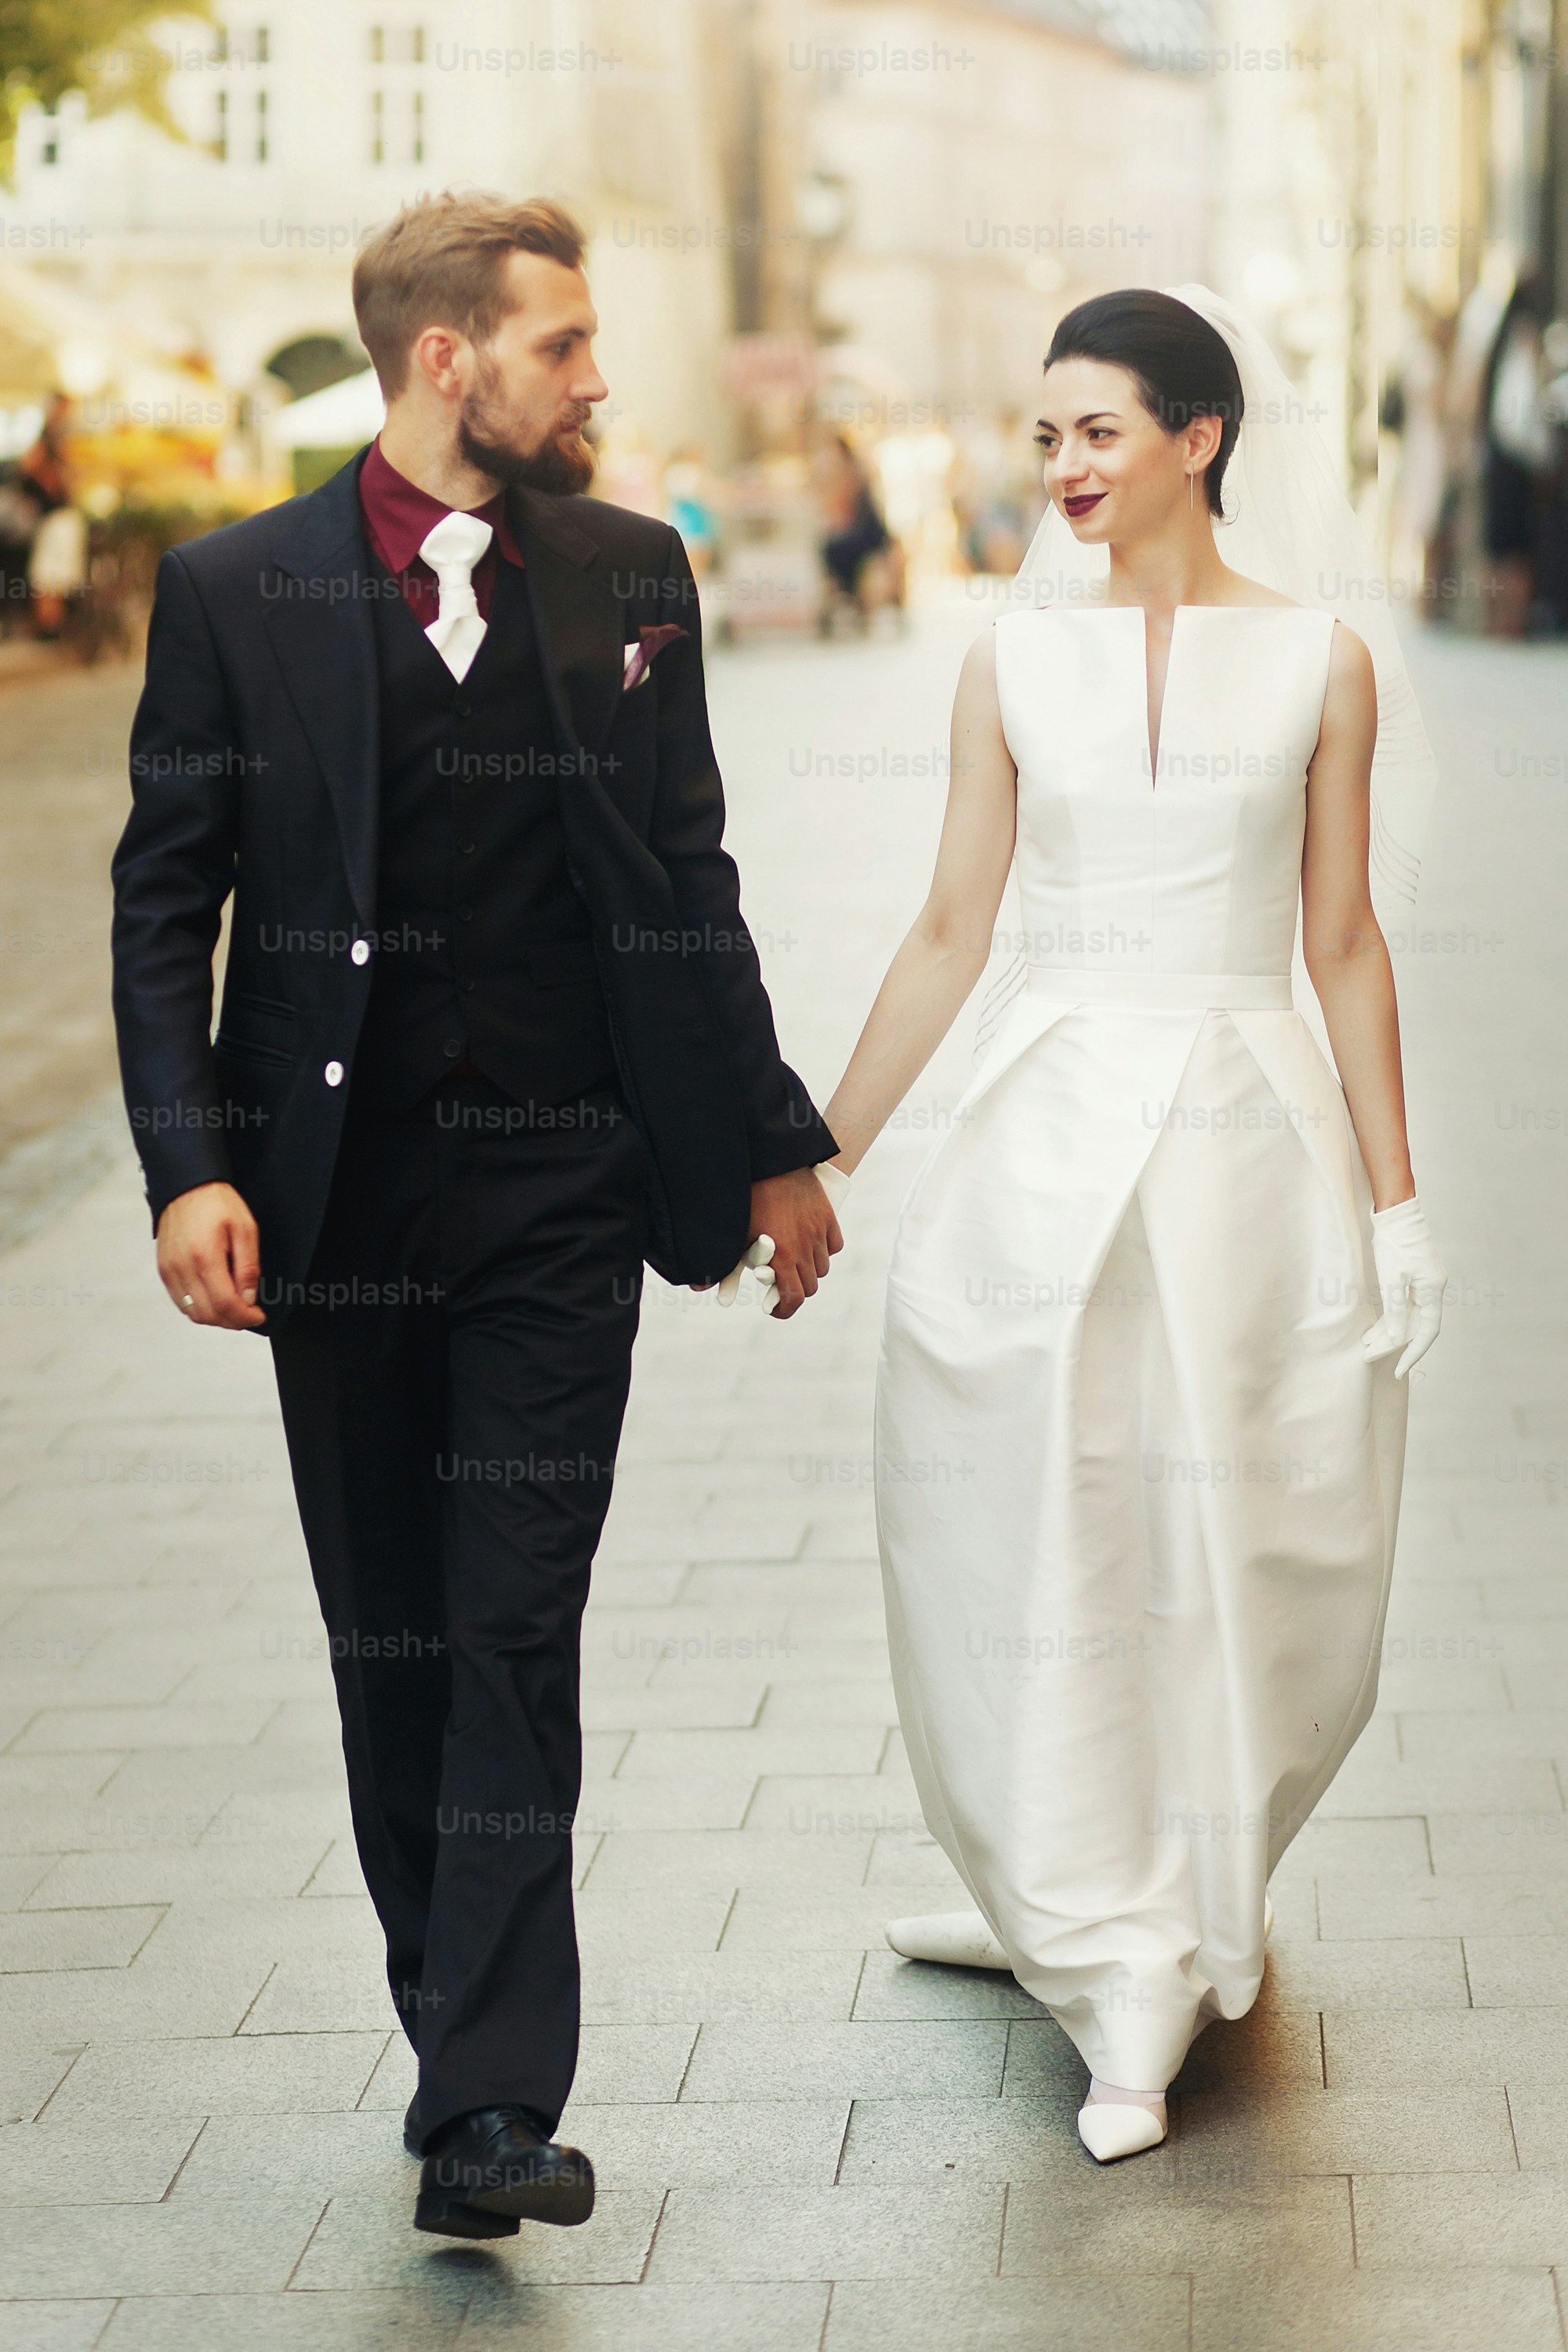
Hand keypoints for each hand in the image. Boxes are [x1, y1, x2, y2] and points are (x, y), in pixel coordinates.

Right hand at [156, 1182, 265, 1329]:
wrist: (186, 1187)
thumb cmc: (216, 1203)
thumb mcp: (245, 1229)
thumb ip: (248, 1267)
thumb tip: (248, 1298)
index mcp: (204, 1257)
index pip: (225, 1304)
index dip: (245, 1317)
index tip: (258, 1315)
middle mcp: (182, 1268)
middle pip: (208, 1315)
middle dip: (232, 1321)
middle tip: (249, 1313)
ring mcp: (169, 1271)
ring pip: (193, 1313)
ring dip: (216, 1317)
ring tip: (234, 1306)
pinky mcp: (164, 1271)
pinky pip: (181, 1302)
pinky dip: (200, 1308)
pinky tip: (215, 1297)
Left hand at [695, 1164, 847, 1314]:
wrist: (772, 1161)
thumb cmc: (748, 1198)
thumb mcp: (735, 1234)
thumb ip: (721, 1265)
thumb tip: (698, 1288)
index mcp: (782, 1256)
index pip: (793, 1297)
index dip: (785, 1309)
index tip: (775, 1309)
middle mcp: (805, 1247)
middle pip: (810, 1286)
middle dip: (794, 1290)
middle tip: (780, 1285)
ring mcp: (819, 1232)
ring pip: (822, 1267)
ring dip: (809, 1270)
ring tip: (793, 1263)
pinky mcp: (827, 1217)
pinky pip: (833, 1245)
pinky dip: (823, 1250)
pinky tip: (809, 1244)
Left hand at [1361, 1194, 1443, 1378]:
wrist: (1396, 1213)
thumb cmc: (1395, 1243)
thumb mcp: (1392, 1279)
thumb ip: (1395, 1311)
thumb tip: (1395, 1338)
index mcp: (1433, 1291)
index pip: (1427, 1332)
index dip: (1414, 1353)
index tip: (1399, 1369)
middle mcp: (1432, 1290)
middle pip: (1414, 1326)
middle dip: (1393, 1344)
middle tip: (1369, 1356)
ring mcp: (1424, 1284)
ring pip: (1406, 1317)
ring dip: (1388, 1332)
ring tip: (1365, 1346)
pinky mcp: (1413, 1279)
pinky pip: (1402, 1306)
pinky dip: (1389, 1318)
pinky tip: (1373, 1329)